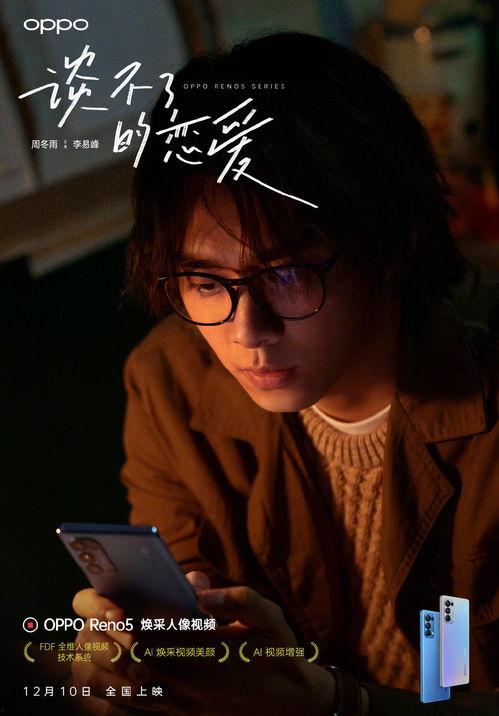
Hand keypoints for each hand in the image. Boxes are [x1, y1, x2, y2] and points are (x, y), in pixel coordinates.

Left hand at [71, 575, 335, 715]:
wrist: (289, 705)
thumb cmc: (277, 653)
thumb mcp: (268, 618)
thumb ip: (236, 598)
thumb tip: (196, 587)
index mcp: (200, 651)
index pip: (141, 635)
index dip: (118, 620)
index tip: (115, 604)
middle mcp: (181, 680)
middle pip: (119, 660)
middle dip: (101, 636)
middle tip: (99, 615)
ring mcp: (175, 702)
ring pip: (116, 688)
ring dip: (98, 662)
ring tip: (96, 636)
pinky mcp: (174, 713)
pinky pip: (127, 708)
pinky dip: (106, 689)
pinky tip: (105, 669)